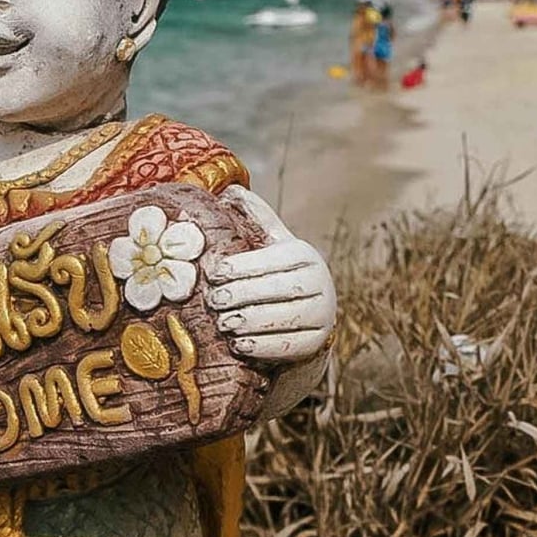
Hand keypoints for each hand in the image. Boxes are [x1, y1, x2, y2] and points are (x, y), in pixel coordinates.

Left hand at [205, 186, 334, 362]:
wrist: (305, 314)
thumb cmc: (276, 273)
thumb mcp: (269, 244)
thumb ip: (254, 218)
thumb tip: (229, 190)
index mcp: (305, 254)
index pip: (274, 259)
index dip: (242, 266)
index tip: (214, 273)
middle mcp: (321, 283)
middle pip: (279, 289)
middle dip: (242, 294)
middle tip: (214, 300)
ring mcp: (323, 314)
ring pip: (284, 318)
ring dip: (250, 322)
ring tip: (223, 323)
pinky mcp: (317, 342)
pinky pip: (288, 346)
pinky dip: (261, 346)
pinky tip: (238, 344)